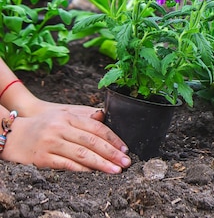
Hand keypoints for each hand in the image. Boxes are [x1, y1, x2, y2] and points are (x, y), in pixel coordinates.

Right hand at [1, 109, 130, 173]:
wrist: (13, 134)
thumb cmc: (43, 124)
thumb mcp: (63, 115)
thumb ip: (83, 117)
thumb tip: (104, 117)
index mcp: (68, 117)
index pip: (96, 128)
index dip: (113, 139)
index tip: (125, 148)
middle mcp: (60, 129)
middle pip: (92, 142)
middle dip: (112, 153)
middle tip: (126, 162)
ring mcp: (50, 143)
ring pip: (81, 154)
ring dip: (101, 164)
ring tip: (115, 170)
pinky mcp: (42, 158)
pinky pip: (66, 165)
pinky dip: (82, 169)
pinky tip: (94, 172)